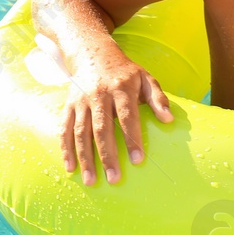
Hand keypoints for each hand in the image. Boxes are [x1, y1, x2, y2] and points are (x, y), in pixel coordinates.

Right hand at [59, 50, 172, 184]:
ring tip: (91, 181)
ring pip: (81, 132)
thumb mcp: (145, 77)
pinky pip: (64, 130)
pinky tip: (70, 168)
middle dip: (107, 155)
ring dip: (85, 158)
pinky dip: (65, 150)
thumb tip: (169, 119)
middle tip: (114, 179)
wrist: (92, 53)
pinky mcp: (68, 106)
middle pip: (102, 128)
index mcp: (120, 88)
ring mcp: (81, 101)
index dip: (132, 138)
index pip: (127, 116)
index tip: (138, 160)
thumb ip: (158, 98)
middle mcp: (98, 95)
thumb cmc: (124, 72)